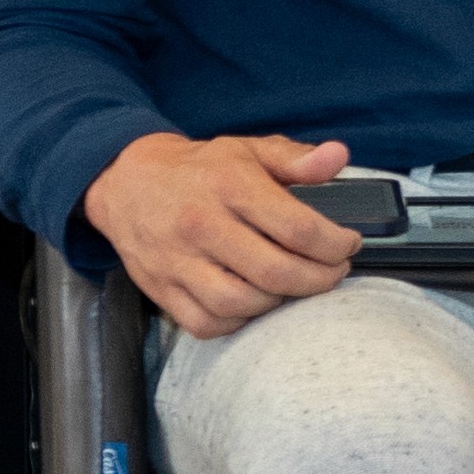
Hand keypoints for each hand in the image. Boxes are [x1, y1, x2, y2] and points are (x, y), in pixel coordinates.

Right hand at [87, 129, 364, 339]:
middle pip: (275, 271)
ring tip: (294, 285)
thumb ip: (296, 158)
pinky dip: (238, 322)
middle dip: (319, 279)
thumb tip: (339, 157)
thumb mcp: (248, 150)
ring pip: (241, 303)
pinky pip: (206, 323)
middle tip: (333, 271)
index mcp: (229, 185)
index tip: (348, 244)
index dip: (335, 244)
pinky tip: (254, 302)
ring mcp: (177, 260)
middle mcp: (201, 224)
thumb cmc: (200, 169)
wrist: (125, 182)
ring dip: (279, 302)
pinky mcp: (160, 288)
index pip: (297, 227)